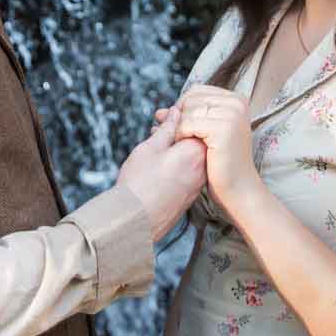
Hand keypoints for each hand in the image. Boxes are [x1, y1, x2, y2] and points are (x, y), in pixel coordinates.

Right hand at [117, 105, 205, 241]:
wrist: (134, 222)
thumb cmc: (139, 183)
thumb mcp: (150, 148)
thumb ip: (167, 129)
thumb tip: (177, 113)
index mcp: (194, 153)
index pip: (198, 124)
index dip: (180, 116)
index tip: (162, 116)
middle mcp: (202, 170)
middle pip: (196, 141)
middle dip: (178, 131)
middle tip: (156, 128)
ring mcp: (197, 186)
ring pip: (191, 157)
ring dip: (176, 148)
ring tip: (154, 145)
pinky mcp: (189, 198)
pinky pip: (188, 172)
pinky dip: (177, 164)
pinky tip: (158, 164)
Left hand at [175, 85, 258, 209]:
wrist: (239, 189)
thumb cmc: (220, 162)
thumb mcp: (207, 133)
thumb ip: (187, 117)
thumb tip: (159, 112)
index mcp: (236, 99)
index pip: (196, 91)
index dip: (182, 107)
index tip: (176, 125)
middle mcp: (236, 102)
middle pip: (191, 99)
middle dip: (178, 117)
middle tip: (174, 136)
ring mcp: (231, 114)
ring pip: (188, 111)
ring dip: (178, 128)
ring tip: (180, 144)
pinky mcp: (222, 128)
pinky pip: (188, 124)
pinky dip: (181, 136)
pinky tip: (184, 149)